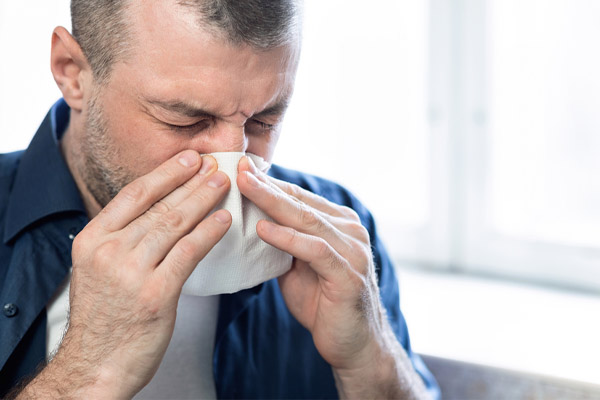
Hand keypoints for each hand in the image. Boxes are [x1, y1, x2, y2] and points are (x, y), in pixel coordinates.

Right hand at [19, 151, 231, 398]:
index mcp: (92, 239)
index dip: (166, 173)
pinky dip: (209, 232)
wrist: (97, 364)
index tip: (189, 158)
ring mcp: (132, 272)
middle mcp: (110, 251)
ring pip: (175, 223)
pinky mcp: (157, 294)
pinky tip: (224, 219)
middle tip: (215, 165)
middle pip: (159, 205)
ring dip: (203, 199)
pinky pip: (189, 252)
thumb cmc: (103, 317)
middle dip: (192, 182)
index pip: (134, 194)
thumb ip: (121, 238)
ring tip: (223, 184)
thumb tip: (156, 209)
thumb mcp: (96, 269)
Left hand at [237, 157, 428, 398]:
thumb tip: (251, 221)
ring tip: (245, 188)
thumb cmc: (323, 304)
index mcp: (339, 224)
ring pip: (307, 220)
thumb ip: (284, 243)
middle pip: (301, 203)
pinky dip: (288, 238)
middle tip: (239, 168)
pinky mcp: (348, 274)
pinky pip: (315, 250)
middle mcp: (350, 230)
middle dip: (266, 185)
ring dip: (273, 203)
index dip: (270, 183)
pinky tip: (263, 229)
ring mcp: (353, 250)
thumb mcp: (298, 267)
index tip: (241, 169)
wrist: (353, 344)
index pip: (299, 197)